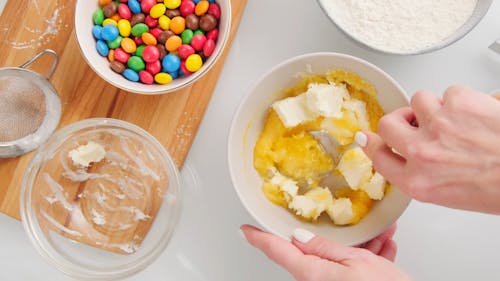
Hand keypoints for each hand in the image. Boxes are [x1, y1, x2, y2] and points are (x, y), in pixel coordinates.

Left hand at [240, 224, 409, 280]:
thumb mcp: (355, 262)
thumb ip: (324, 248)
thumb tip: (299, 238)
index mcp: (311, 274)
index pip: (277, 251)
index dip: (259, 238)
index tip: (245, 230)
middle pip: (315, 253)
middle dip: (337, 238)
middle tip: (355, 227)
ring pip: (339, 260)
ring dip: (360, 248)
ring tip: (381, 238)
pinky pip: (352, 271)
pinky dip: (368, 260)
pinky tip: (384, 250)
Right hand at [357, 85, 499, 213]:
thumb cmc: (499, 187)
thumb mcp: (449, 193)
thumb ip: (421, 173)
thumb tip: (402, 153)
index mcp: (418, 182)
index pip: (379, 157)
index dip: (373, 144)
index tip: (370, 137)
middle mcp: (422, 154)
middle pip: (387, 124)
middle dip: (399, 120)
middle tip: (413, 120)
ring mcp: (438, 125)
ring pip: (418, 100)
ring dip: (434, 106)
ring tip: (457, 118)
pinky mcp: (458, 102)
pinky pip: (449, 91)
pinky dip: (461, 98)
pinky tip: (476, 113)